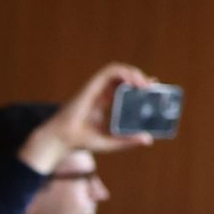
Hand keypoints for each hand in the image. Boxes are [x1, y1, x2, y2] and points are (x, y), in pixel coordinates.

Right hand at [17, 62, 157, 169]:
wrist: (61, 139)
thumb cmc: (80, 141)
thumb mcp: (110, 142)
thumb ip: (127, 141)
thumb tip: (148, 139)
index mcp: (102, 104)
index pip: (122, 88)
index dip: (138, 85)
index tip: (152, 88)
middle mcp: (99, 93)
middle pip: (122, 77)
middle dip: (139, 78)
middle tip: (152, 87)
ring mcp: (95, 88)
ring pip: (117, 71)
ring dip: (133, 72)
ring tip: (145, 83)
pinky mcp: (91, 85)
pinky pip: (110, 71)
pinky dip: (124, 72)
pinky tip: (134, 81)